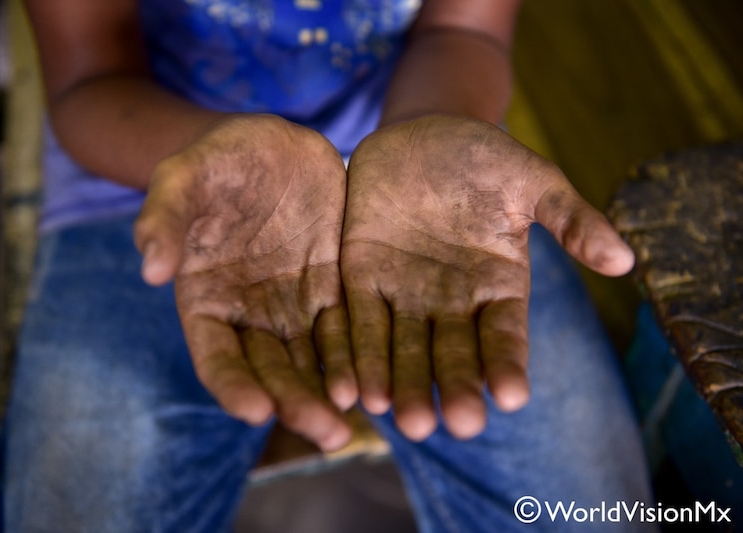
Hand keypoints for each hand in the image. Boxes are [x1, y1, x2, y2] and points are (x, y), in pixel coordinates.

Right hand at [134, 114, 355, 450]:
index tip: (256, 411)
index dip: (233, 386)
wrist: (273, 143)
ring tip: (350, 425)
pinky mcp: (333, 289)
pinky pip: (345, 330)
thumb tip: (151, 270)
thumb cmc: (219, 159)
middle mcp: (249, 315)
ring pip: (311, 363)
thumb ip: (164, 217)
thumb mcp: (185, 175)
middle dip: (295, 404)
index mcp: (205, 300)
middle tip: (325, 433)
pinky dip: (356, 358)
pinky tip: (374, 382)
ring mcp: (293, 306)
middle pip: (270, 372)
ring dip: (328, 396)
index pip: (216, 357)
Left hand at [341, 114, 632, 440]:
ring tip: (407, 423)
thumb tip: (625, 261)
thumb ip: (570, 218)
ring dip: (406, 386)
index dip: (508, 364)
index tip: (512, 397)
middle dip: (455, 388)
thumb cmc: (484, 156)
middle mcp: (451, 302)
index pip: (505, 335)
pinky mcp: (363, 280)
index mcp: (497, 286)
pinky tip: (359, 392)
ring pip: (405, 350)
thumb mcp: (532, 180)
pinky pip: (361, 322)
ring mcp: (406, 294)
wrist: (420, 134)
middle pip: (454, 355)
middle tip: (458, 425)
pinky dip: (361, 356)